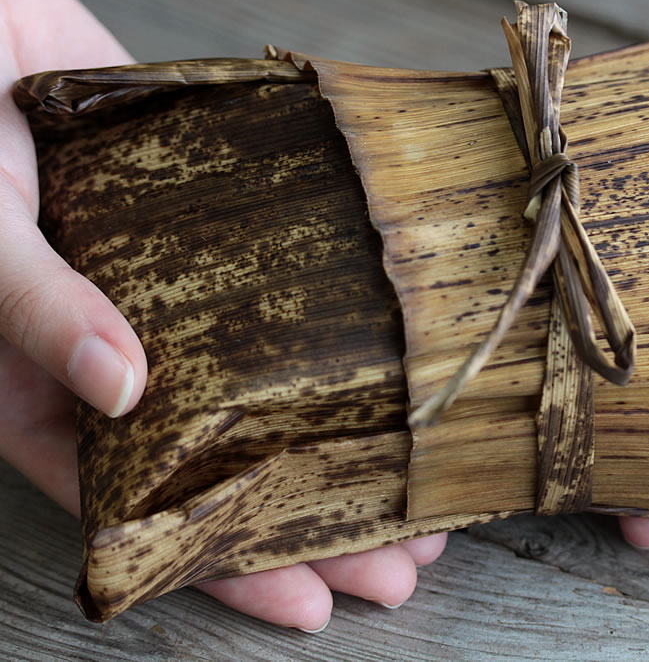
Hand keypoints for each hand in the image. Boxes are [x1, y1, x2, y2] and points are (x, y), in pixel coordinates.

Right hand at [0, 0, 444, 630]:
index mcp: (44, 387)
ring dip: (339, 434)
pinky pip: (285, 291)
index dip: (221, 565)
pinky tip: (400, 359)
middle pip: (226, 464)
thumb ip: (34, 307)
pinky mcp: (216, 231)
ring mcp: (176, 295)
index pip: (141, 509)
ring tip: (424, 482)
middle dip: (312, 516)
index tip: (315, 603)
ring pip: (268, 389)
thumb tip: (121, 391)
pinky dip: (336, 326)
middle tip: (408, 562)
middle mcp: (120, 354)